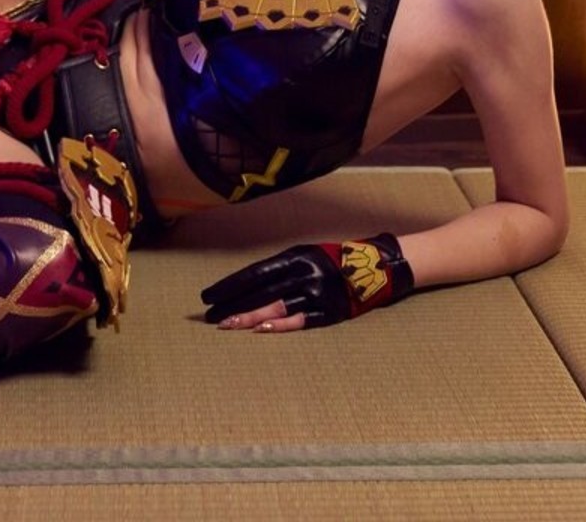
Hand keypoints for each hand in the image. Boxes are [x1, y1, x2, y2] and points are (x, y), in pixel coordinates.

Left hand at [201, 232, 413, 332]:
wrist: (376, 267)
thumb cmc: (333, 260)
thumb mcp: (306, 255)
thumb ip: (281, 269)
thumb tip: (246, 286)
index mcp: (297, 256)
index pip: (255, 273)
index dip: (230, 285)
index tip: (208, 296)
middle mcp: (305, 273)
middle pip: (262, 291)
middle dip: (233, 304)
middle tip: (209, 316)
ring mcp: (319, 293)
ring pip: (277, 306)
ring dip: (250, 317)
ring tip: (227, 326)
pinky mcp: (331, 312)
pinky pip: (302, 320)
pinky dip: (282, 324)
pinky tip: (262, 330)